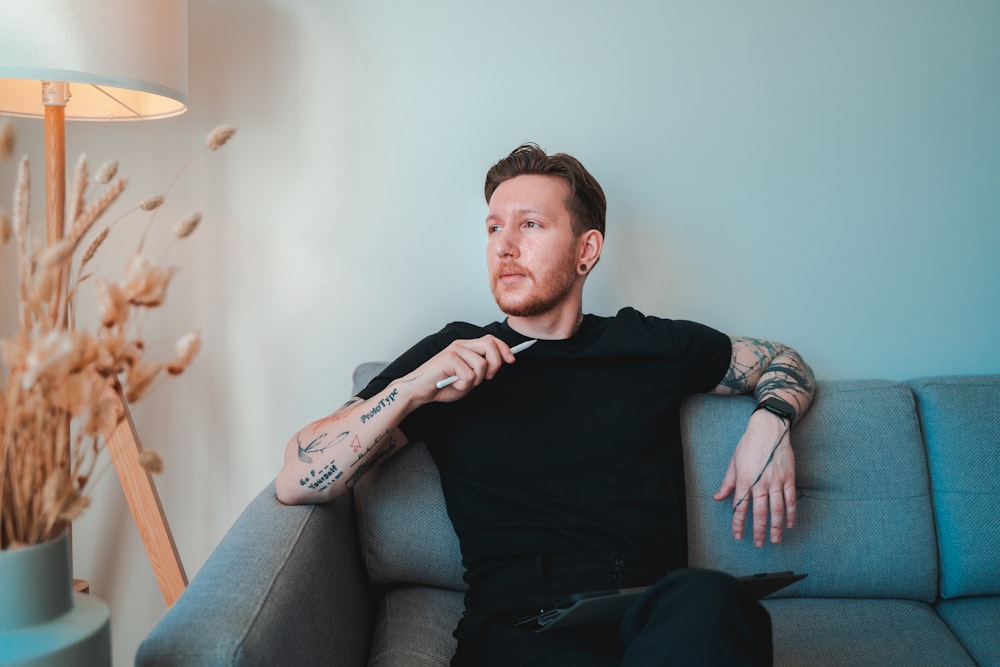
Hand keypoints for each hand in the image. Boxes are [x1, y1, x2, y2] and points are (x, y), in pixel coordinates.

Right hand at [407, 335, 516, 402]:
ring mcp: (455, 351)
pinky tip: (453, 384)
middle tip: (488, 378)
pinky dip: (463, 386)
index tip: (512, 360)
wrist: (419, 391)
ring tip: (461, 383)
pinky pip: (469, 376)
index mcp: (466, 347)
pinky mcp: (449, 359)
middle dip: (496, 364)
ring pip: (482, 365)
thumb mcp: (468, 379)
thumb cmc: (442, 386)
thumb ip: (481, 370)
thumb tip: (500, 363)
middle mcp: (461, 345)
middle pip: (490, 345)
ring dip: (476, 380)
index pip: (491, 340)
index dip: (504, 349)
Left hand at [713, 411, 795, 546]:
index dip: (738, 523)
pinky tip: (790, 524)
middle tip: (758, 544)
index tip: (738, 536)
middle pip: (760, 513)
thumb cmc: (749, 444)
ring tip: (775, 540)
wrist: (769, 429)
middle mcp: (760, 483)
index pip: (740, 507)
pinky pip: (791, 500)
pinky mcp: (789, 478)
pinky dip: (791, 514)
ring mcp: (776, 481)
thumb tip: (717, 498)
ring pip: (777, 510)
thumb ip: (727, 483)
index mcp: (744, 479)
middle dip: (758, 531)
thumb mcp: (733, 462)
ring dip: (776, 527)